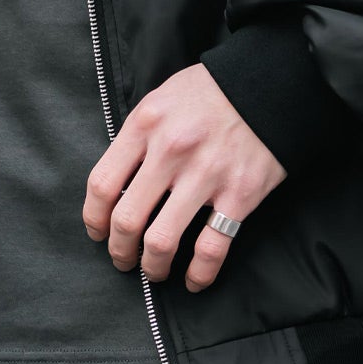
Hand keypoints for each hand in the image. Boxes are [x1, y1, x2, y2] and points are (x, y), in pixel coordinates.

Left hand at [82, 63, 287, 293]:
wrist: (268, 82)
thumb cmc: (209, 92)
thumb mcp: (161, 99)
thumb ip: (137, 137)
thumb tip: (117, 182)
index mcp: (145, 125)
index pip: (102, 184)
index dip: (94, 218)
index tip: (97, 232)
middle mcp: (171, 151)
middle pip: (127, 220)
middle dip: (119, 250)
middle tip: (122, 259)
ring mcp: (205, 175)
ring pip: (162, 241)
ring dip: (152, 267)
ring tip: (152, 272)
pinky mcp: (240, 194)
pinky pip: (212, 248)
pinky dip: (199, 274)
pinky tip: (192, 281)